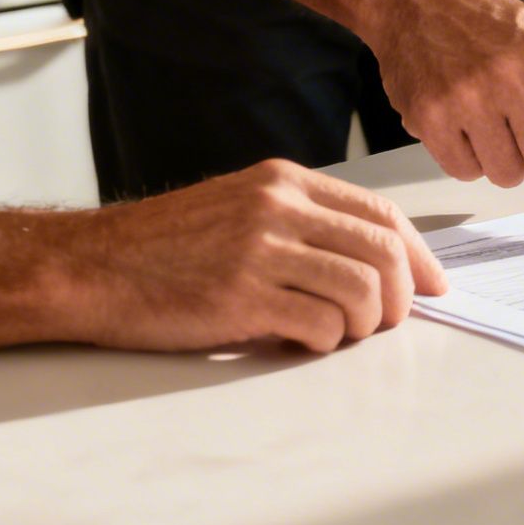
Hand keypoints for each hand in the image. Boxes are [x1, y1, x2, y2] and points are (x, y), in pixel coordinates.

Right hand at [63, 160, 448, 353]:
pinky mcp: (240, 295)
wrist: (90, 267)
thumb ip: (301, 223)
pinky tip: (301, 342)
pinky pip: (320, 323)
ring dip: (365, 324)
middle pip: (383, 251)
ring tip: (340, 335)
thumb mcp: (239, 208)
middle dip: (402, 296)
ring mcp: (260, 249)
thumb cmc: (164, 248)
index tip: (433, 285)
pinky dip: (325, 341)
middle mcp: (278, 207)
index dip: (418, 255)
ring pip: (362, 289)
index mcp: (284, 182)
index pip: (381, 213)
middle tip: (389, 322)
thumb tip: (373, 264)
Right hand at [365, 0, 523, 229]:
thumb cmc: (492, 26)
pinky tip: (459, 119)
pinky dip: (467, 157)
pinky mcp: (428, 118)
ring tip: (486, 113)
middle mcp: (512, 78)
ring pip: (508, 176)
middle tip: (523, 120)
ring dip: (503, 156)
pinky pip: (465, 173)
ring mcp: (467, 99)